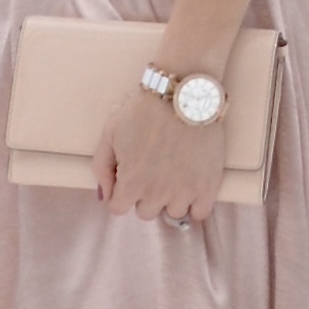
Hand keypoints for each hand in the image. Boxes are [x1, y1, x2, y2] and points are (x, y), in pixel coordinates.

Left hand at [96, 79, 227, 225]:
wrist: (183, 95)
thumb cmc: (144, 110)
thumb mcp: (110, 133)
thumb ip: (101, 168)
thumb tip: (105, 196)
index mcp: (131, 183)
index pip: (118, 208)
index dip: (121, 193)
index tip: (129, 179)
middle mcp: (156, 194)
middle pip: (146, 212)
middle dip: (145, 195)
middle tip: (153, 172)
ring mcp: (184, 192)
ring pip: (172, 213)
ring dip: (171, 198)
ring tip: (174, 174)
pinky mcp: (208, 186)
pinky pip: (200, 214)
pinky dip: (195, 204)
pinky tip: (192, 187)